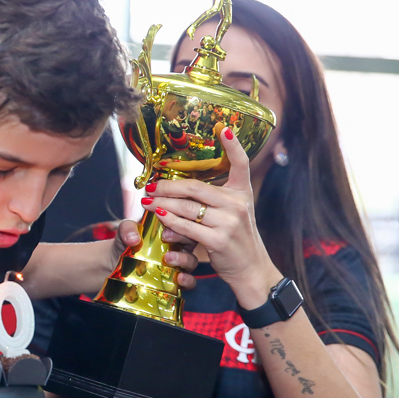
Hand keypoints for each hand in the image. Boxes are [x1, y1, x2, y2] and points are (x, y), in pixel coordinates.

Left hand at [112, 218, 199, 290]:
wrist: (116, 263)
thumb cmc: (127, 242)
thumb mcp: (126, 231)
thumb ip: (128, 229)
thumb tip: (134, 239)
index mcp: (172, 231)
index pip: (184, 223)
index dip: (179, 220)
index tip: (166, 220)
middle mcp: (179, 247)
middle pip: (191, 240)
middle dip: (182, 237)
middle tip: (165, 237)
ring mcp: (179, 265)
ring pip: (191, 261)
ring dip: (184, 259)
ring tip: (168, 258)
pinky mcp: (176, 281)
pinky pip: (189, 282)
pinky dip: (187, 280)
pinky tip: (179, 279)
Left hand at [140, 128, 279, 300]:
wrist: (251, 269)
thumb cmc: (236, 239)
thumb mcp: (233, 213)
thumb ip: (214, 200)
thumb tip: (180, 190)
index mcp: (242, 193)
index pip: (241, 164)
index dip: (233, 145)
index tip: (223, 128)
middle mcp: (237, 204)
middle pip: (195, 187)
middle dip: (168, 186)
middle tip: (151, 185)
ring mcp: (229, 222)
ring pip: (186, 207)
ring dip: (162, 204)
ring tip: (147, 201)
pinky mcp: (219, 240)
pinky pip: (186, 227)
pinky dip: (170, 222)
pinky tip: (160, 217)